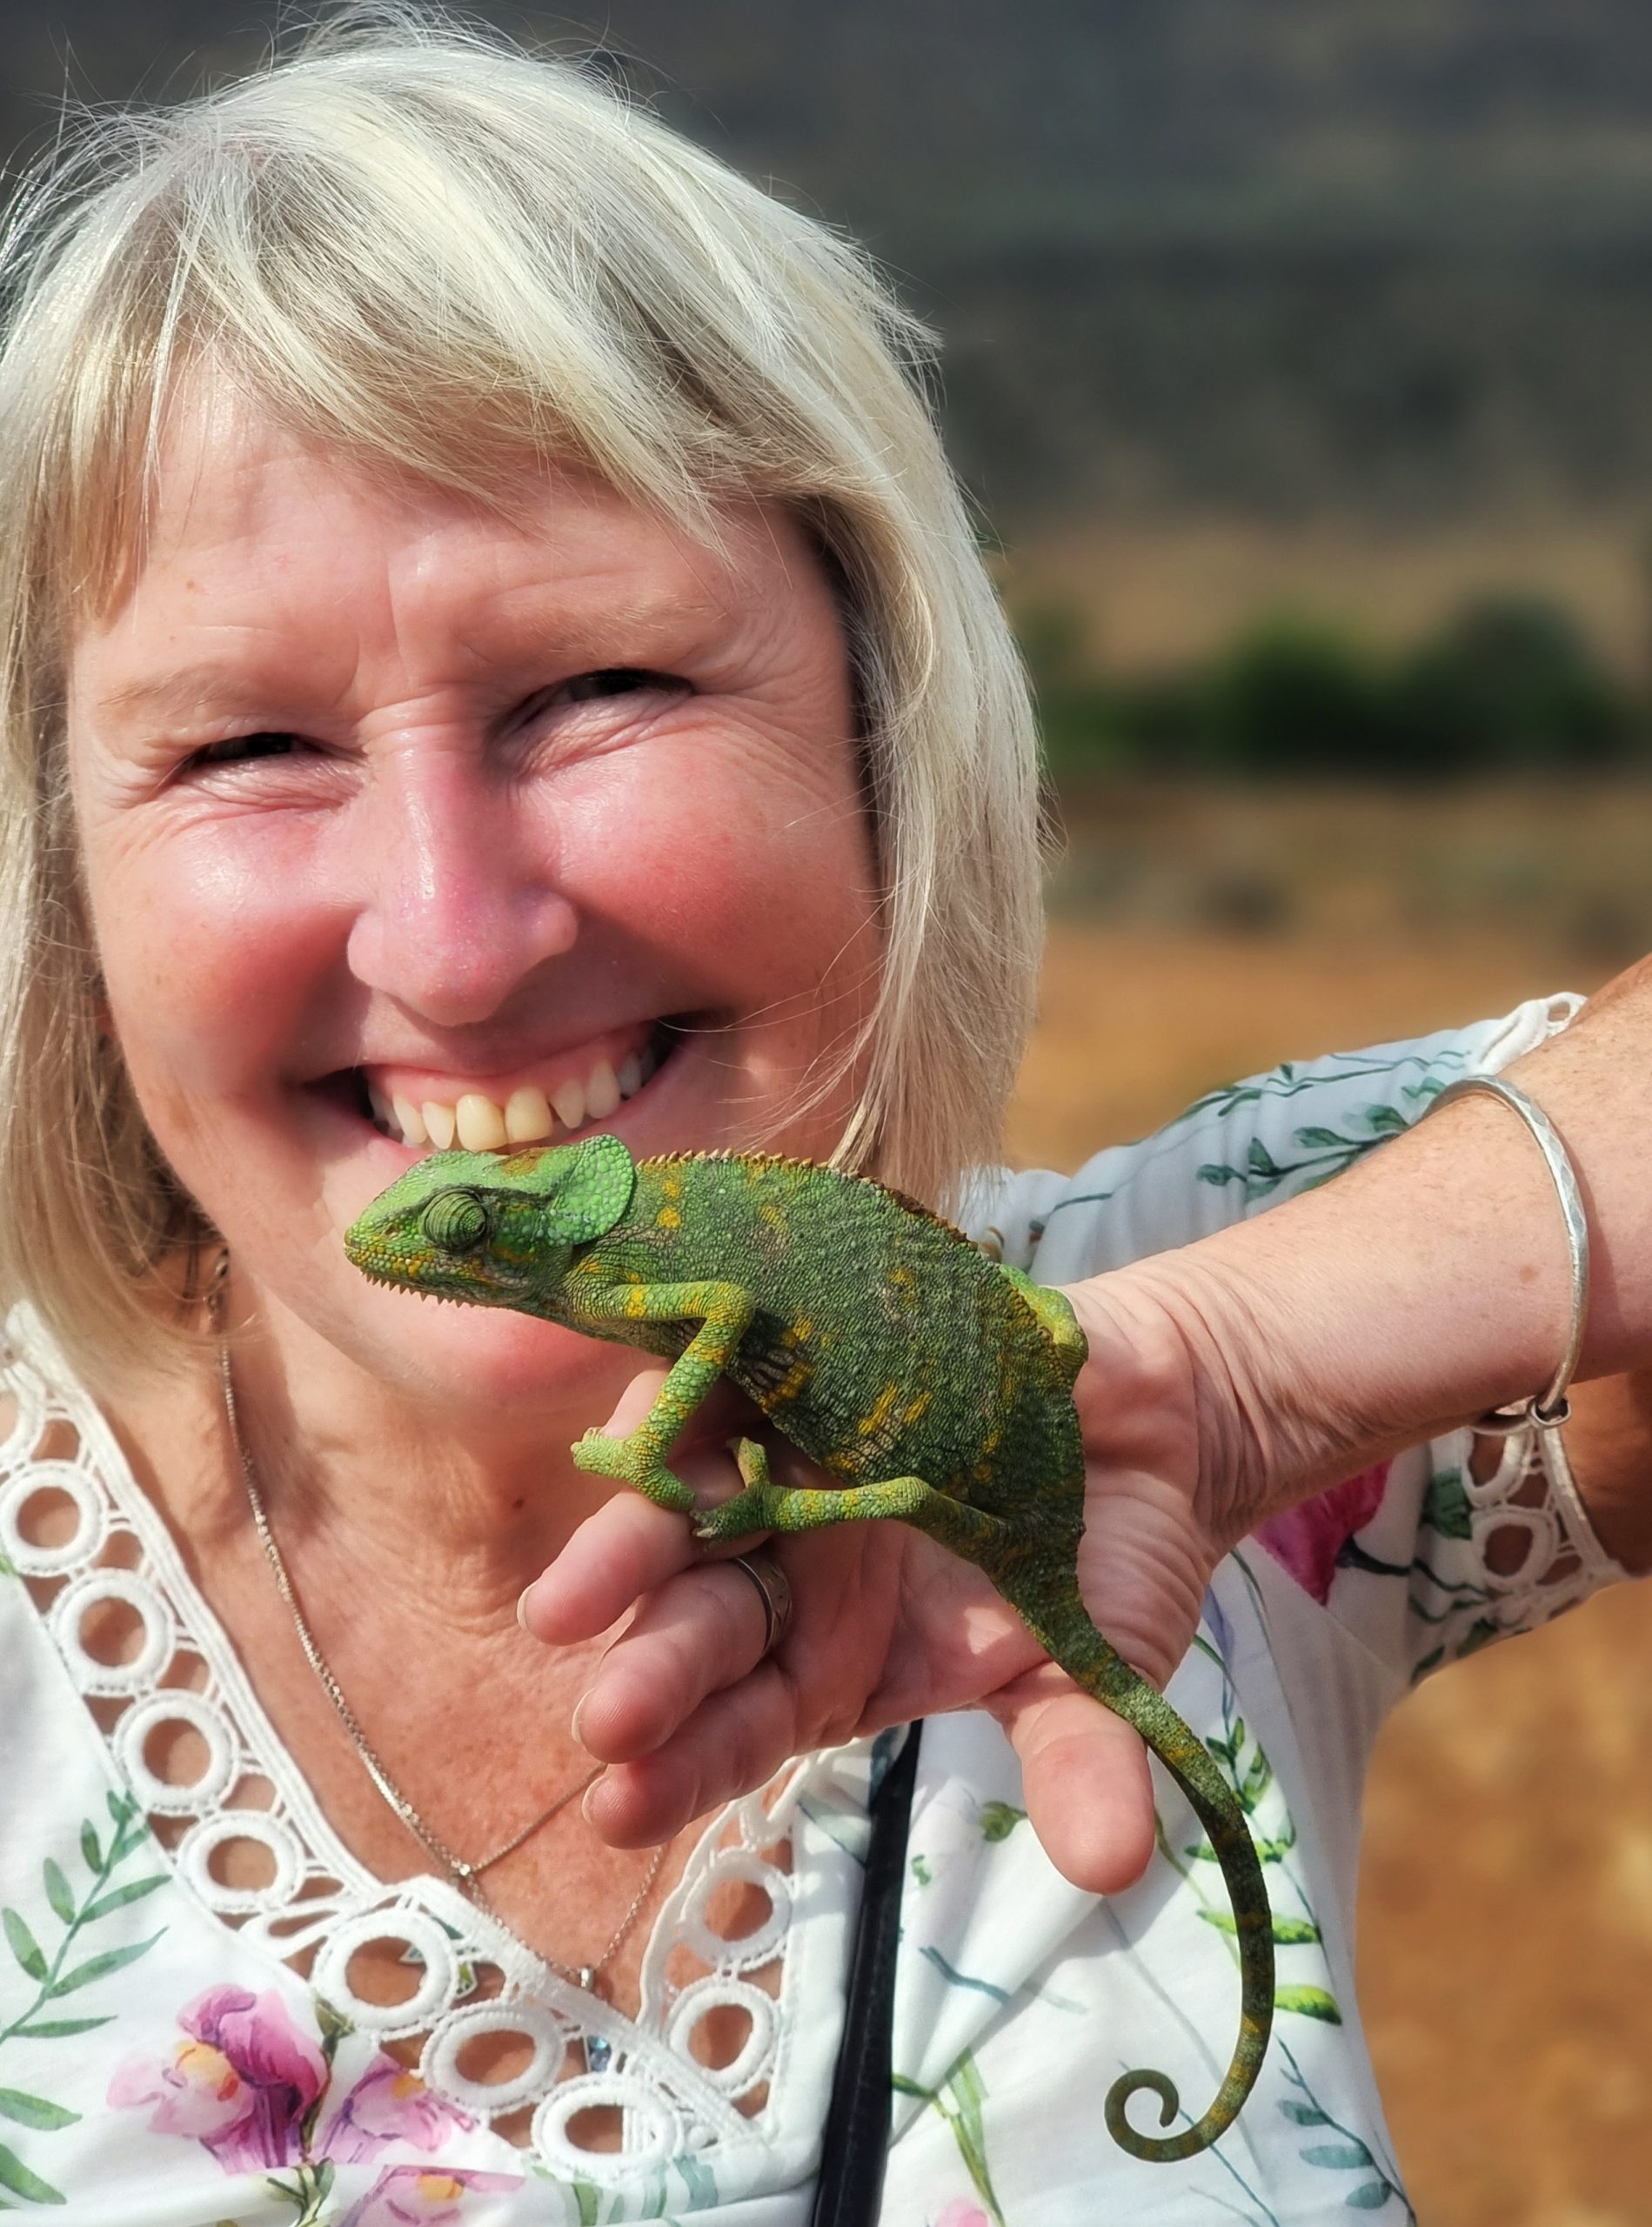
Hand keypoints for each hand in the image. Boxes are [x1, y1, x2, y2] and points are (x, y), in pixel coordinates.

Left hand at [519, 1272, 1248, 1895]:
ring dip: (626, 1552)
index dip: (686, 1770)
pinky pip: (724, 1388)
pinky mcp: (794, 1374)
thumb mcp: (1095, 1666)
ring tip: (559, 1605)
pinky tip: (625, 1439)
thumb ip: (1081, 1756)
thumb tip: (1111, 1865)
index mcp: (835, 1660)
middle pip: (699, 1625)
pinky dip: (678, 1410)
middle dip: (651, 1672)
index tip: (623, 1815)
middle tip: (600, 1721)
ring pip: (688, 1510)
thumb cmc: (1107, 1555)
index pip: (742, 1727)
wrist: (1149, 1412)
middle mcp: (789, 1571)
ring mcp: (786, 1469)